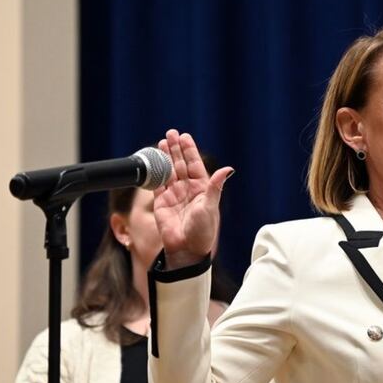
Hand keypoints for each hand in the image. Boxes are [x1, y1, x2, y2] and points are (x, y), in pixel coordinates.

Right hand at [153, 129, 233, 268]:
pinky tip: (154, 160)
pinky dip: (156, 172)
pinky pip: (158, 184)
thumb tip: (228, 168)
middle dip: (176, 149)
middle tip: (171, 133)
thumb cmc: (203, 231)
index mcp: (202, 189)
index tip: (185, 136)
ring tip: (162, 142)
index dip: (190, 151)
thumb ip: (215, 186)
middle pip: (181, 164)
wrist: (187, 249)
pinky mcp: (161, 202)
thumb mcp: (210, 206)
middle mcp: (188, 189)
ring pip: (169, 171)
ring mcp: (174, 195)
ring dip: (165, 157)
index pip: (195, 165)